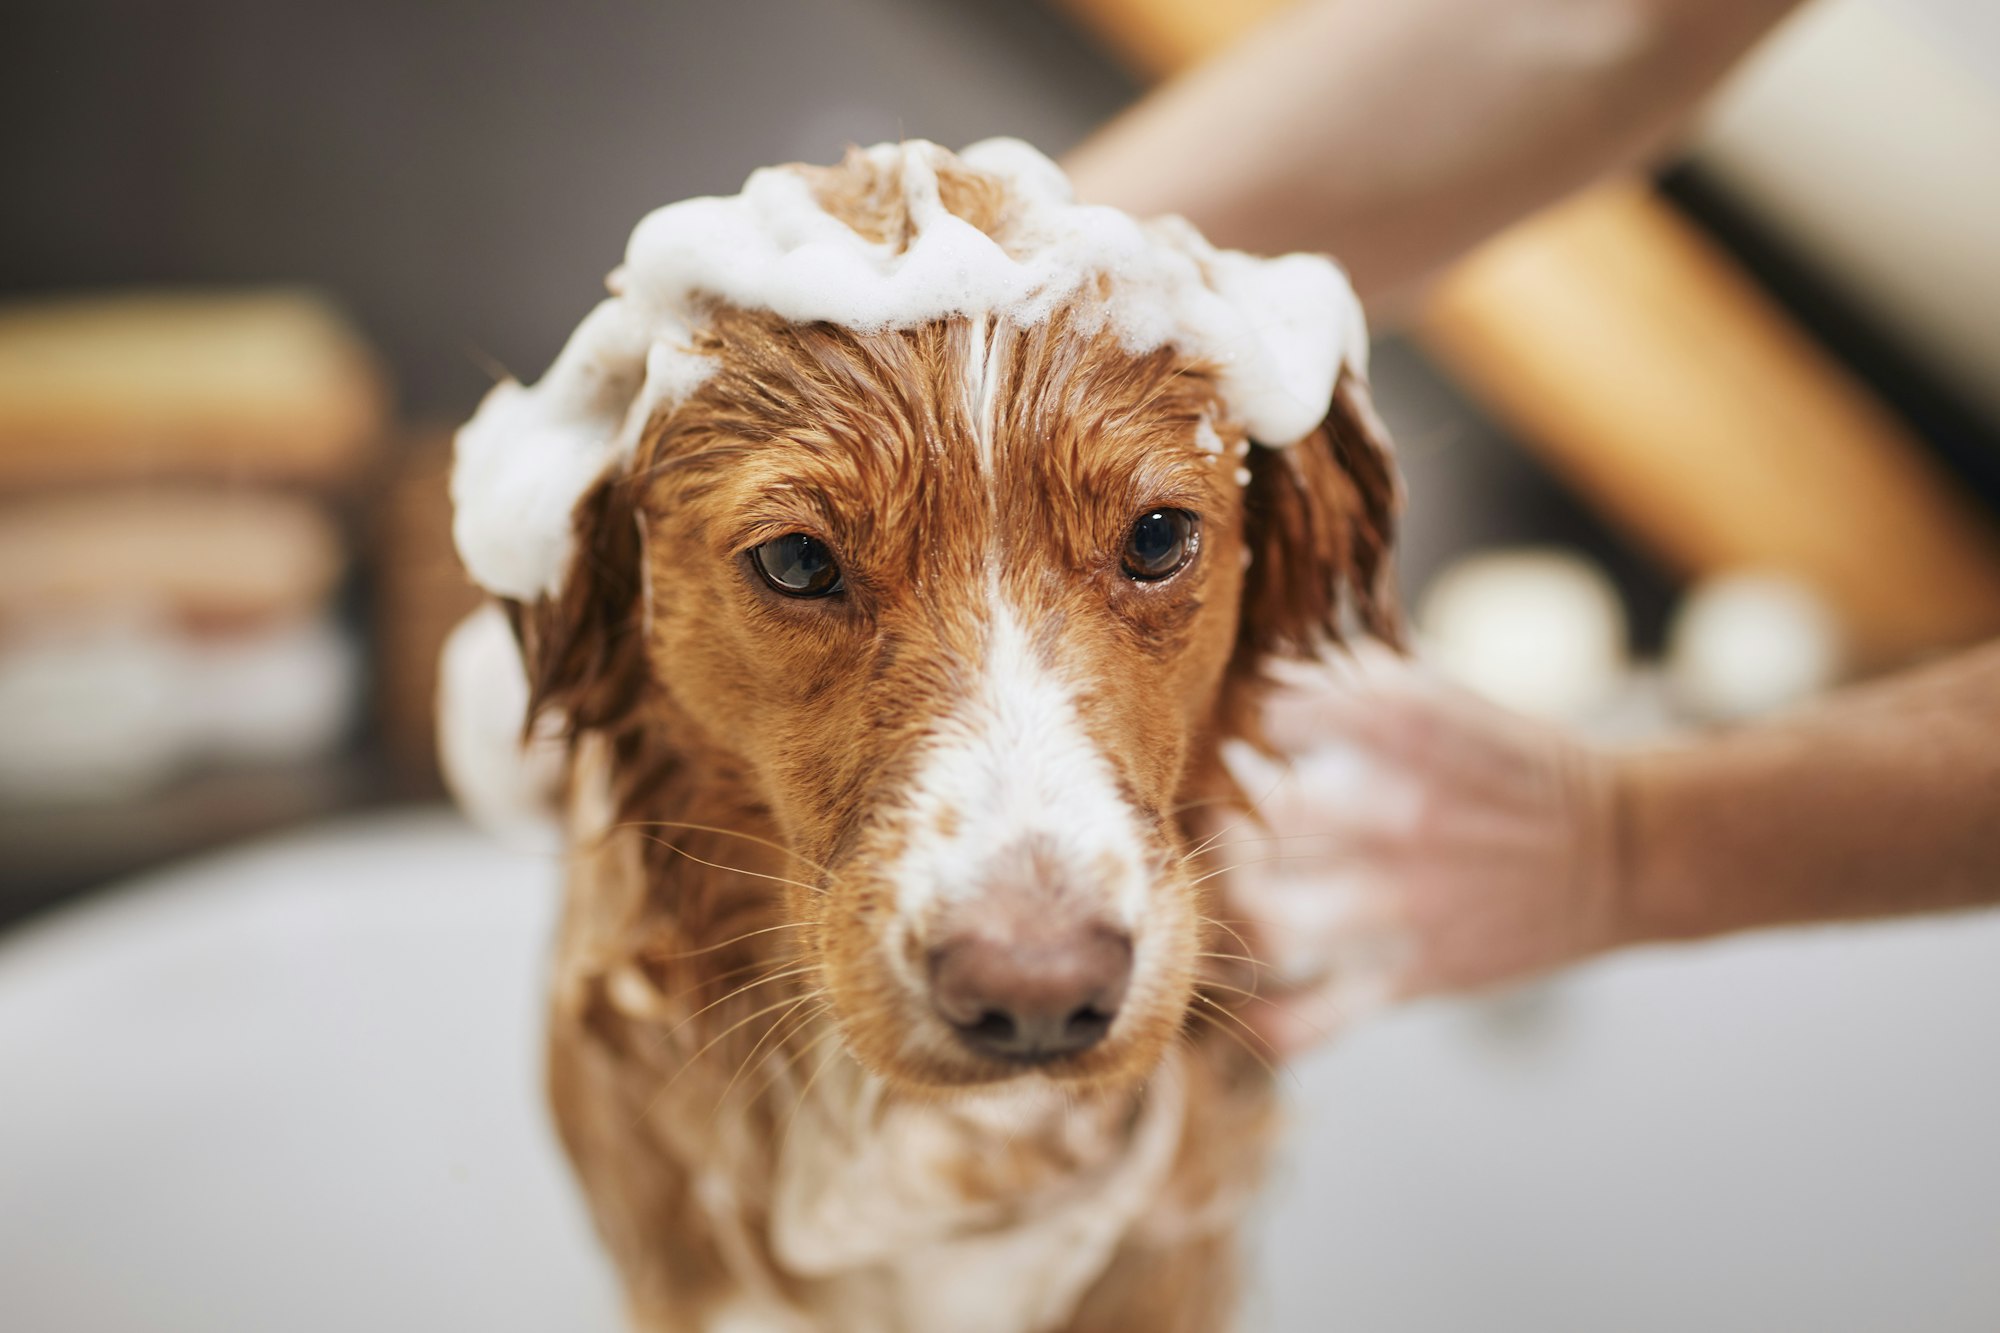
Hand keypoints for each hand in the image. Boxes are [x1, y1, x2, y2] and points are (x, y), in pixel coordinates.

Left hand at [1215, 645, 1622, 1056]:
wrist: (1627, 851)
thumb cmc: (1522, 768)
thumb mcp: (1450, 697)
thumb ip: (1358, 684)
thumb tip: (1266, 675)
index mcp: (1408, 731)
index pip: (1275, 713)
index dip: (1238, 718)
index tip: (1236, 728)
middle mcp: (1400, 816)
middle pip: (1256, 816)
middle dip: (1214, 810)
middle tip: (1208, 809)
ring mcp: (1404, 905)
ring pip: (1264, 923)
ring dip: (1221, 905)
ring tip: (1215, 885)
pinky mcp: (1413, 977)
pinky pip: (1311, 1020)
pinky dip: (1262, 1023)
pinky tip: (1242, 997)